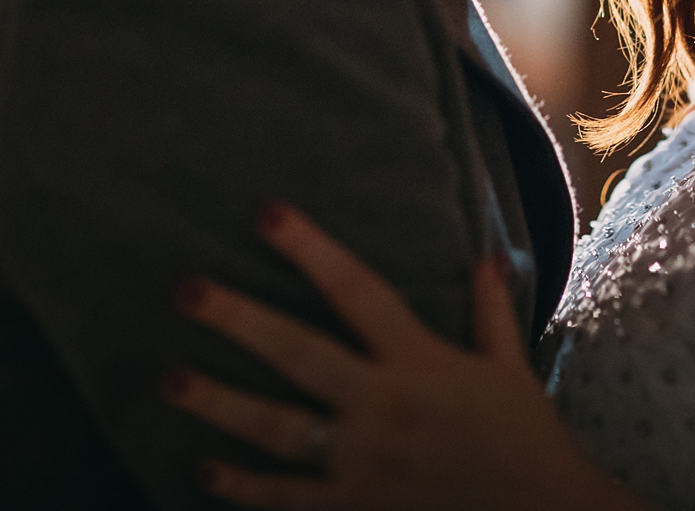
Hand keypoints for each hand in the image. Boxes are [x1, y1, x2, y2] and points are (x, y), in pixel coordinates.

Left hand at [164, 203, 640, 510]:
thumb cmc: (525, 437)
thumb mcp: (509, 368)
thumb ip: (490, 310)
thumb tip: (484, 254)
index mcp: (419, 361)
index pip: (355, 291)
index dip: (310, 249)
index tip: (266, 213)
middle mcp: (382, 407)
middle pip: (297, 353)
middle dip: (237, 319)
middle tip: (186, 291)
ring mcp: (362, 464)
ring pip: (275, 429)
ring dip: (218, 403)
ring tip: (170, 379)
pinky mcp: (354, 509)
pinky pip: (285, 498)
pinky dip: (241, 486)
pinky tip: (203, 468)